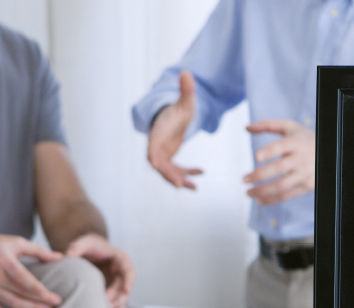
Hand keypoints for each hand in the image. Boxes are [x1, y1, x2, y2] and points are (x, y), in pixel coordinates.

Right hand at [0, 235, 63, 307]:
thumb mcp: (14, 242)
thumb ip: (37, 250)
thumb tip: (60, 257)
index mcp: (3, 260)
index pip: (22, 277)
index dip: (36, 287)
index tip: (50, 294)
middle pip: (20, 291)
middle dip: (40, 299)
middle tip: (57, 302)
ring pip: (13, 303)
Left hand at [66, 233, 134, 307]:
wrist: (88, 253)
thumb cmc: (89, 246)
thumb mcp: (85, 243)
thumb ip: (77, 247)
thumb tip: (68, 255)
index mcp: (121, 261)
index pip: (130, 272)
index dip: (129, 281)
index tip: (126, 290)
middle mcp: (122, 275)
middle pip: (125, 290)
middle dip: (116, 298)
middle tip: (104, 304)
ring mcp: (118, 286)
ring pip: (121, 301)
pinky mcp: (112, 294)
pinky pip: (116, 306)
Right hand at [148, 71, 202, 189]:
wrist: (174, 117)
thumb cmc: (177, 109)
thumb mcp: (185, 101)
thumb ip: (186, 90)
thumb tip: (187, 73)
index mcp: (158, 133)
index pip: (152, 146)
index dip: (153, 155)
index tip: (155, 165)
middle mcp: (157, 147)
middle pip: (159, 164)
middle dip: (169, 175)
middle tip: (180, 185)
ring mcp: (163, 155)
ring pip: (169, 172)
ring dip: (180, 180)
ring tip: (194, 188)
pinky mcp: (170, 160)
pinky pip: (178, 171)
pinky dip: (188, 174)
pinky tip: (201, 173)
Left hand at [243, 119, 315, 204]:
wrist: (330, 152)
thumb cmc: (304, 139)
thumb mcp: (290, 127)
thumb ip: (268, 125)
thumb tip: (247, 127)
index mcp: (296, 142)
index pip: (281, 146)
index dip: (269, 151)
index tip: (256, 156)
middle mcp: (301, 158)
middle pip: (279, 168)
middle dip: (259, 175)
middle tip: (244, 179)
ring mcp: (305, 174)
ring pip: (281, 186)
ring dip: (262, 191)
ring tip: (248, 192)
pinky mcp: (307, 186)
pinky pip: (287, 195)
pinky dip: (272, 200)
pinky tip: (260, 199)